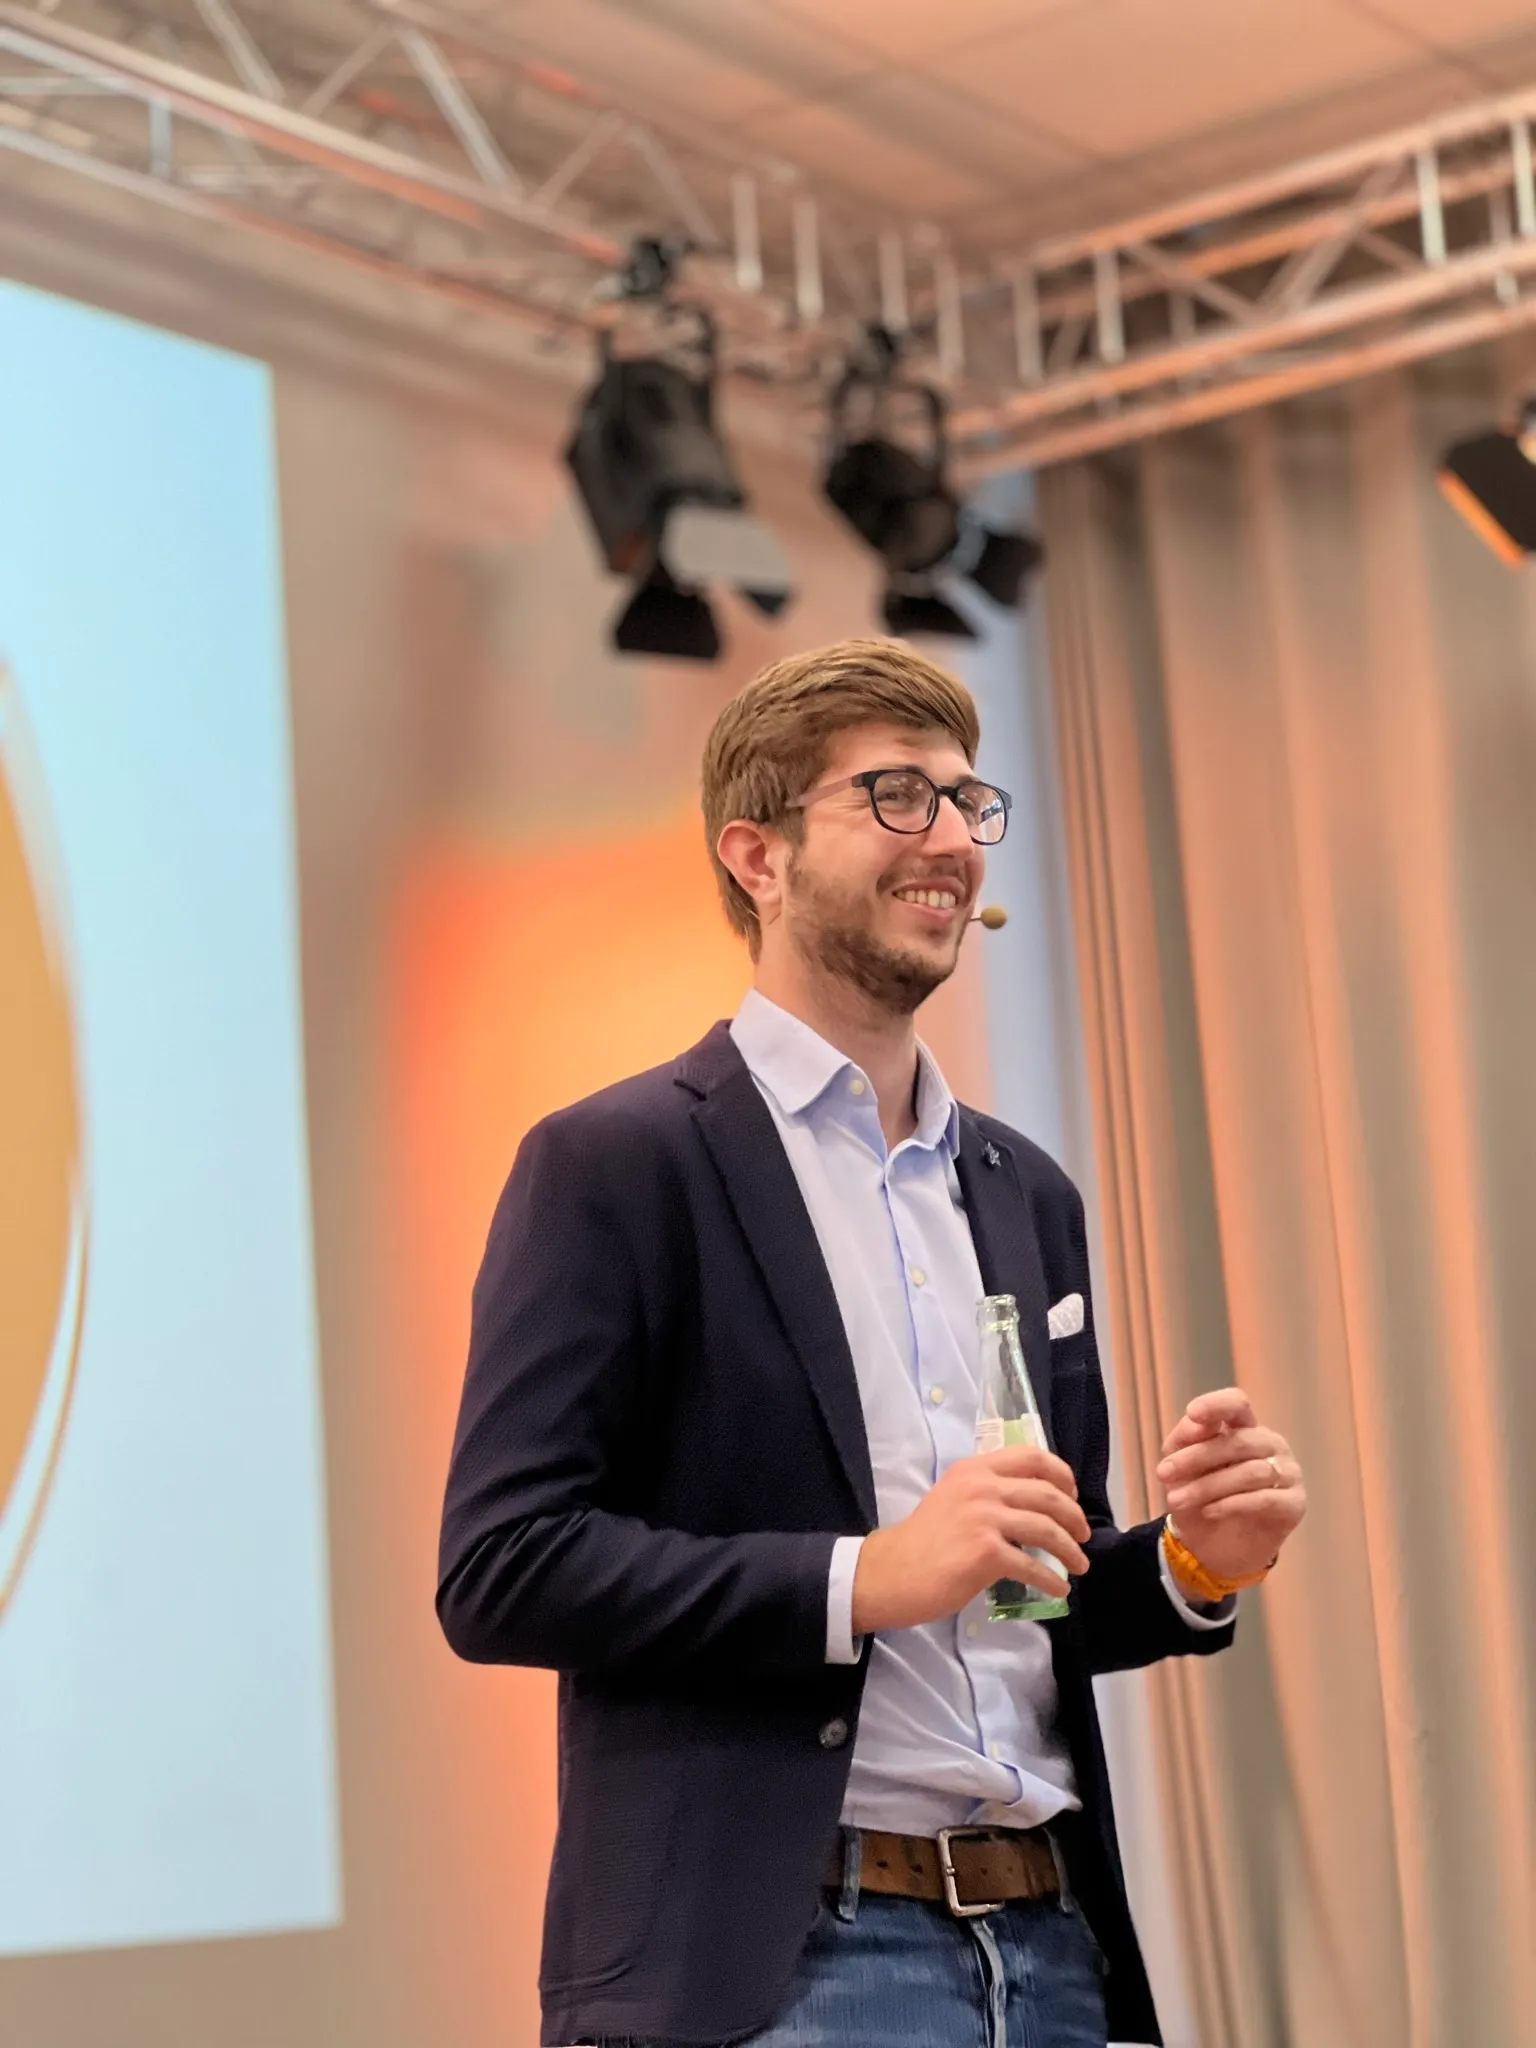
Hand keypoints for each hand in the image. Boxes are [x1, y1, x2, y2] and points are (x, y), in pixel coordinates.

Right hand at [850, 1444, 1090, 1635]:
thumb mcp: (953, 1497)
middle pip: (1047, 1493)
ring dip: (1070, 1550)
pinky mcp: (986, 1552)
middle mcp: (981, 1486)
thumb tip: (1031, 1505)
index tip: (1072, 1494)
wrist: (893, 1572)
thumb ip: (986, 1492)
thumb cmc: (924, 1540)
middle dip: (1074, 1516)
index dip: (1061, 1474)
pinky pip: (1032, 1565)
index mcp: (974, 1468)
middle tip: (1083, 1535)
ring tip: (1080, 1565)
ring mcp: (984, 1518)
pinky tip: (1059, 1589)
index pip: (1031, 1456)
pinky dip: (1052, 1579)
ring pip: (1046, 1528)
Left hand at [1156, 1388, 1305, 1589]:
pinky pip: (1264, 1499)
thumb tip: (1196, 1422)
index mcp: (1244, 1427)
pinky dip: (1232, 1504)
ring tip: (1176, 1500)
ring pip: (1250, 1472)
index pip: (1237, 1404)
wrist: (1211, 1545)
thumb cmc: (1199, 1494)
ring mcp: (1287, 1473)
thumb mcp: (1181, 1466)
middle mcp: (1271, 1445)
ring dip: (1207, 1486)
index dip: (1217, 1405)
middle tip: (1163, 1473)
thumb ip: (1186, 1439)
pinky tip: (1208, 1511)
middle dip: (1196, 1457)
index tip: (1193, 1413)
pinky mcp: (1294, 1504)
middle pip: (1238, 1442)